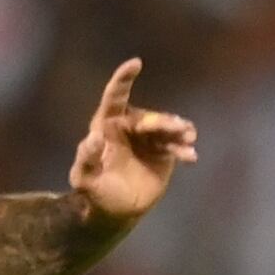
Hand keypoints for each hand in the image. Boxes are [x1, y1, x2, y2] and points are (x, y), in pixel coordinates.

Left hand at [67, 59, 197, 221]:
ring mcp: (148, 138)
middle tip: (178, 128)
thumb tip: (93, 138)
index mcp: (106, 126)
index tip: (135, 63)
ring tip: (187, 139)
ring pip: (166, 128)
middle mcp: (129, 127)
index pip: (114, 99)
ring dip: (178, 130)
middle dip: (163, 121)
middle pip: (148, 117)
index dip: (123, 80)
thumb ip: (86, 159)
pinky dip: (184, 148)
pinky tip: (190, 157)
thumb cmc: (94, 192)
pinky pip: (176, 144)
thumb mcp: (84, 179)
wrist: (116, 210)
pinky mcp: (163, 151)